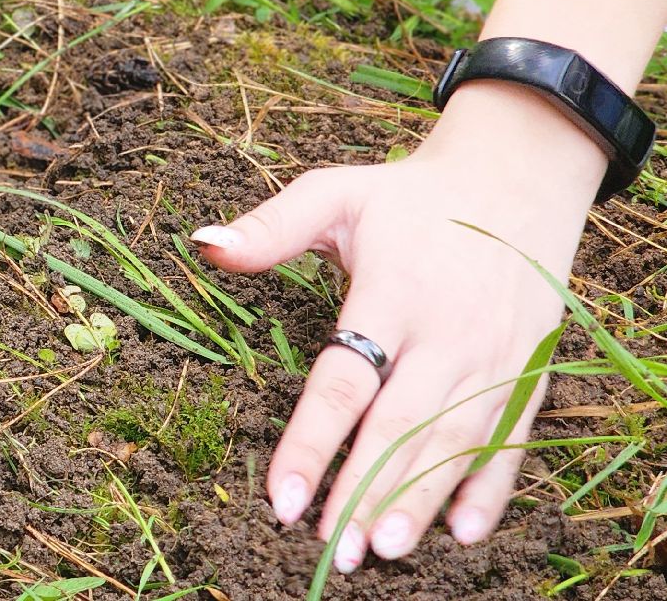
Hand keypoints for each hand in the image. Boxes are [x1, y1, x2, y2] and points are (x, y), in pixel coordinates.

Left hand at [194, 82, 606, 571]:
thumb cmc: (409, 196)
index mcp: (394, 294)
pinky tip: (459, 533)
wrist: (516, 180)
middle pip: (401, 426)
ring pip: (454, 443)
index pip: (345, 380)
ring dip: (417, 501)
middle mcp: (448, 334)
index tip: (281, 498)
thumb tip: (203, 244)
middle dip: (364, 491)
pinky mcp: (527, 372)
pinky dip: (488, 489)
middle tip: (332, 549)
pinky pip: (509, 439)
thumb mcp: (337, 194)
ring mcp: (494, 357)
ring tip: (381, 550)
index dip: (311, 442)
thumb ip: (272, 227)